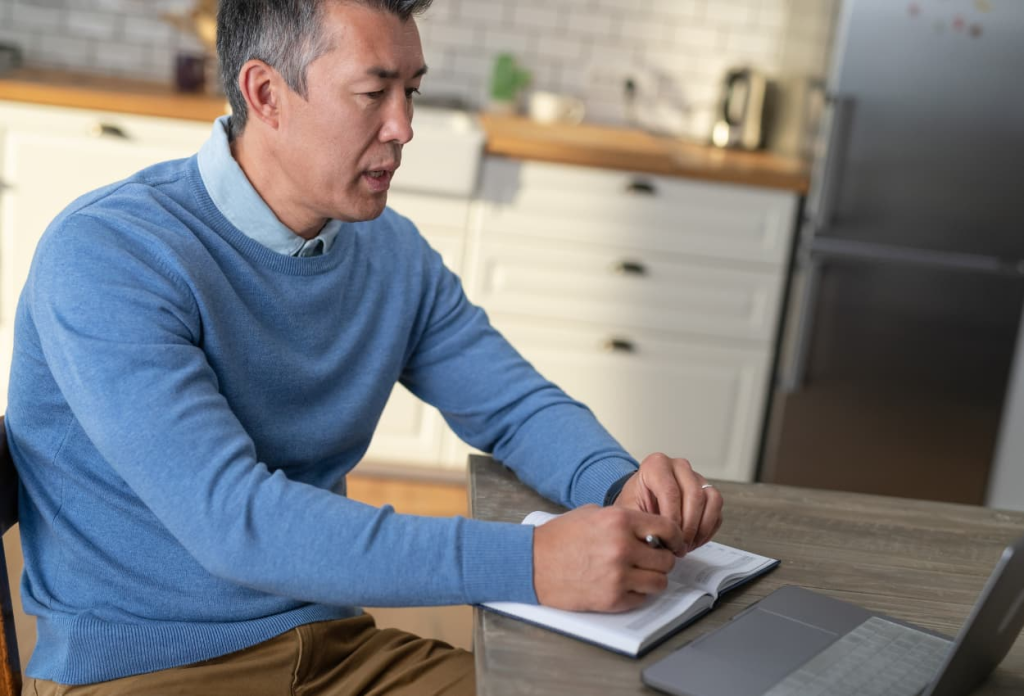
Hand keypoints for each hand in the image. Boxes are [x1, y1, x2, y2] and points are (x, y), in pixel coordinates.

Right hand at [533, 504, 685, 612]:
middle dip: (662, 560)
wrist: (532, 563)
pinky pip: (641, 598)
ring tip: (640, 575)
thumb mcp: (592, 514)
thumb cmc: (558, 538)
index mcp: (619, 520)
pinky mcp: (611, 598)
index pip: (667, 528)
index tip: (674, 543)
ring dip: (653, 579)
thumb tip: (650, 531)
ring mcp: (618, 575)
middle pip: (666, 559)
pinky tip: (624, 585)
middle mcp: (622, 547)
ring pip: (659, 582)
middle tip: (653, 560)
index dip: (675, 537)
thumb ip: (623, 520)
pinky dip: (637, 594)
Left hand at [614, 453, 722, 554]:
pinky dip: (708, 529)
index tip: (668, 537)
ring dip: (701, 528)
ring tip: (686, 544)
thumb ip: (640, 522)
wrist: (640, 501)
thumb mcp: (628, 511)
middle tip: (678, 545)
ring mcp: (696, 477)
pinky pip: (717, 509)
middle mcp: (679, 466)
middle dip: (688, 526)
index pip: (670, 490)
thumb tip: (657, 539)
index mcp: (656, 465)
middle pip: (694, 495)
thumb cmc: (634, 503)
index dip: (672, 518)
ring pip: (711, 500)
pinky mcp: (708, 491)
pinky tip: (693, 540)